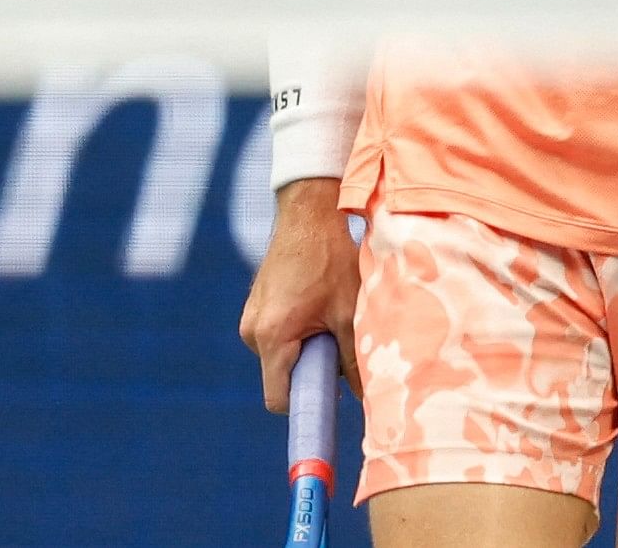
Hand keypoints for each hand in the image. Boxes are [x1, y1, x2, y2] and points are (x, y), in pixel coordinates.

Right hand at [238, 178, 361, 411]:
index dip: (304, 405)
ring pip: (280, 356)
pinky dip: (298, 333)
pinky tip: (317, 307)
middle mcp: (251, 331)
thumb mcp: (348, 312)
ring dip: (306, 349)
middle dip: (311, 371)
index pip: (278, 398)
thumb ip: (355, 359)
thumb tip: (367, 397)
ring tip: (328, 318)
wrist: (307, 214)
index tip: (329, 402)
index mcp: (272, 336)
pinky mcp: (256, 307)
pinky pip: (276, 337)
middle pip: (281, 376)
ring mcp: (250, 318)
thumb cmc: (330, 259)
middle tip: (338, 347)